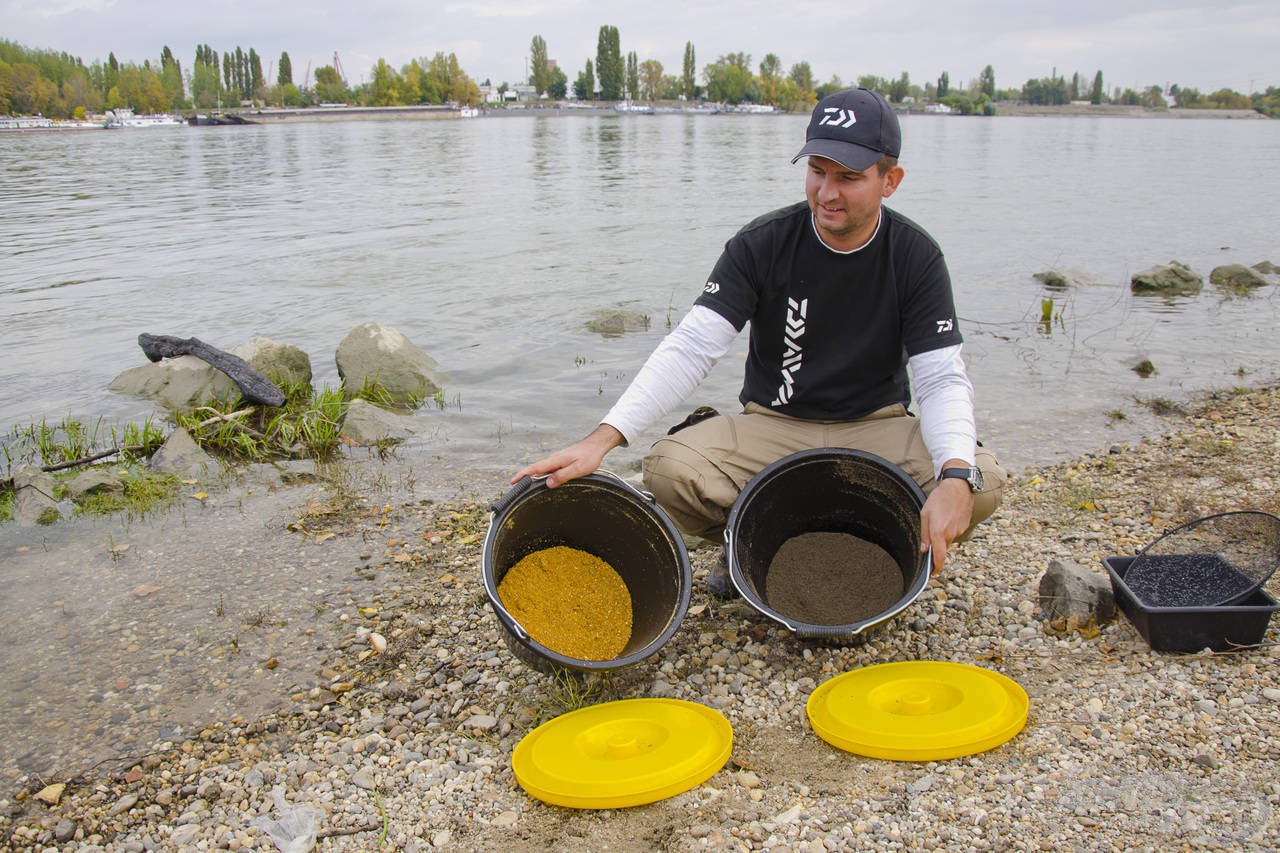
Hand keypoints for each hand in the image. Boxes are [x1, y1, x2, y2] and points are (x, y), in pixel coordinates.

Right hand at [511, 424, 625, 487]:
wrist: (596, 445)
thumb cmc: (589, 456)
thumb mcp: (578, 469)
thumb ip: (562, 476)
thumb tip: (548, 483)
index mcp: (555, 461)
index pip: (535, 469)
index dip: (523, 475)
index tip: (512, 481)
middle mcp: (554, 459)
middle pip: (536, 469)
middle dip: (525, 477)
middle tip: (516, 487)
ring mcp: (557, 460)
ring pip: (543, 469)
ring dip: (534, 477)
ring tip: (527, 486)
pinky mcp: (562, 461)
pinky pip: (549, 469)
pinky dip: (543, 475)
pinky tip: (545, 480)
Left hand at [919, 477, 974, 574]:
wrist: (958, 487)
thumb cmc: (939, 498)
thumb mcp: (925, 514)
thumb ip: (924, 534)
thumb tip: (925, 549)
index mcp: (938, 532)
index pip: (939, 557)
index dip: (936, 567)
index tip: (934, 572)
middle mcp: (950, 534)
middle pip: (943, 547)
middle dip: (938, 544)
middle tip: (933, 530)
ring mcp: (959, 530)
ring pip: (949, 539)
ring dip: (944, 534)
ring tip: (942, 518)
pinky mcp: (965, 526)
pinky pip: (956, 532)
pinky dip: (951, 528)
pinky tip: (949, 516)